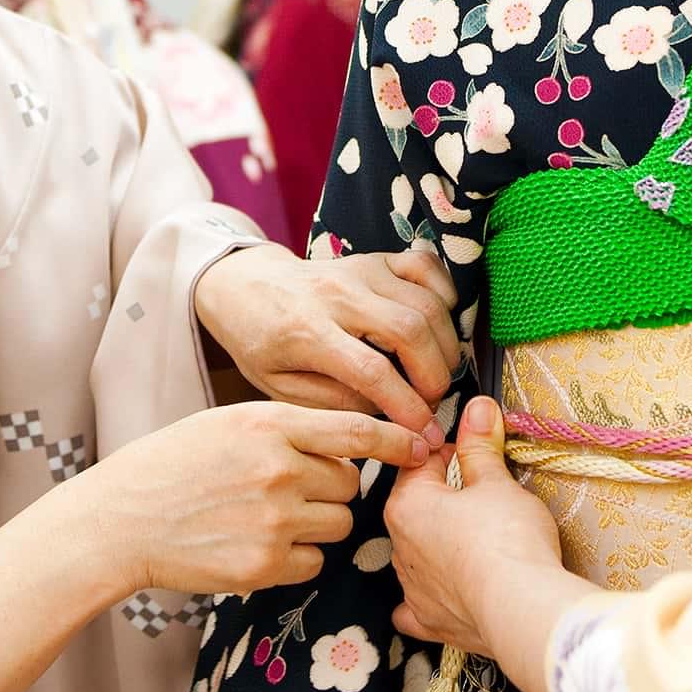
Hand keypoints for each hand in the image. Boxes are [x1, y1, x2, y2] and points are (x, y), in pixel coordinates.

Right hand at [95, 402, 422, 596]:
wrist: (123, 520)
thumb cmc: (171, 465)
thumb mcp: (226, 422)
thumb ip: (285, 427)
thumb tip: (346, 438)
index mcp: (268, 423)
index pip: (355, 428)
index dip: (395, 439)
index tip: (421, 445)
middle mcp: (278, 468)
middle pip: (350, 482)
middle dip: (334, 487)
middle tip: (291, 489)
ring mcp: (274, 520)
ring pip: (338, 523)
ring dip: (317, 522)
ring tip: (267, 516)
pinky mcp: (266, 565)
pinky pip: (314, 561)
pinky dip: (296, 557)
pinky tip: (256, 543)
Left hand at [193, 243, 460, 437]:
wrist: (246, 286)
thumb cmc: (260, 341)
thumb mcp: (277, 386)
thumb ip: (331, 401)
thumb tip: (385, 411)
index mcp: (306, 331)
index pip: (371, 370)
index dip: (407, 405)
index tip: (424, 432)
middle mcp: (337, 294)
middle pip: (409, 330)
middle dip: (434, 375)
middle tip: (432, 401)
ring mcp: (360, 270)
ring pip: (425, 302)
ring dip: (445, 344)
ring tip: (436, 373)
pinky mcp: (376, 258)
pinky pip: (426, 268)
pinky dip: (445, 296)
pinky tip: (437, 326)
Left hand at [385, 396, 575, 658]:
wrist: (523, 609)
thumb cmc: (507, 539)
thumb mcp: (496, 482)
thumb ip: (481, 445)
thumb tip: (477, 407)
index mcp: (406, 504)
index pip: (420, 462)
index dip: (450, 450)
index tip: (475, 448)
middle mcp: (399, 546)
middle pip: (419, 508)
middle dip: (447, 497)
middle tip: (487, 494)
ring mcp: (412, 588)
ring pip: (417, 555)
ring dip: (440, 545)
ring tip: (481, 541)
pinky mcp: (431, 622)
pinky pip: (418, 607)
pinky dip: (430, 599)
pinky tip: (445, 593)